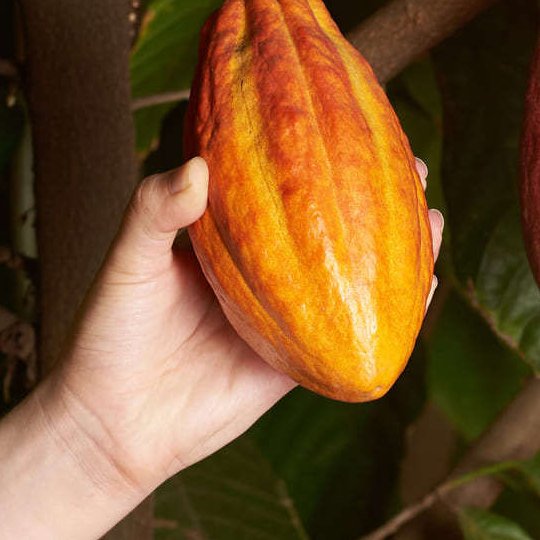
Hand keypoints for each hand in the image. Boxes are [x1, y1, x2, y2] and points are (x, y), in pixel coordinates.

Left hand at [38, 157, 444, 497]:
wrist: (111, 426)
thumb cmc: (107, 335)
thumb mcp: (125, 262)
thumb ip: (154, 211)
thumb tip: (198, 166)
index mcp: (225, 234)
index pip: (280, 181)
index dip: (318, 149)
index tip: (353, 113)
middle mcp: (264, 271)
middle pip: (331, 224)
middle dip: (374, 192)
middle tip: (412, 159)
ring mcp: (286, 318)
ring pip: (353, 276)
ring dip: (397, 248)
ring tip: (432, 214)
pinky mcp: (298, 364)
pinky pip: (354, 335)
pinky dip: (395, 314)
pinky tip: (427, 287)